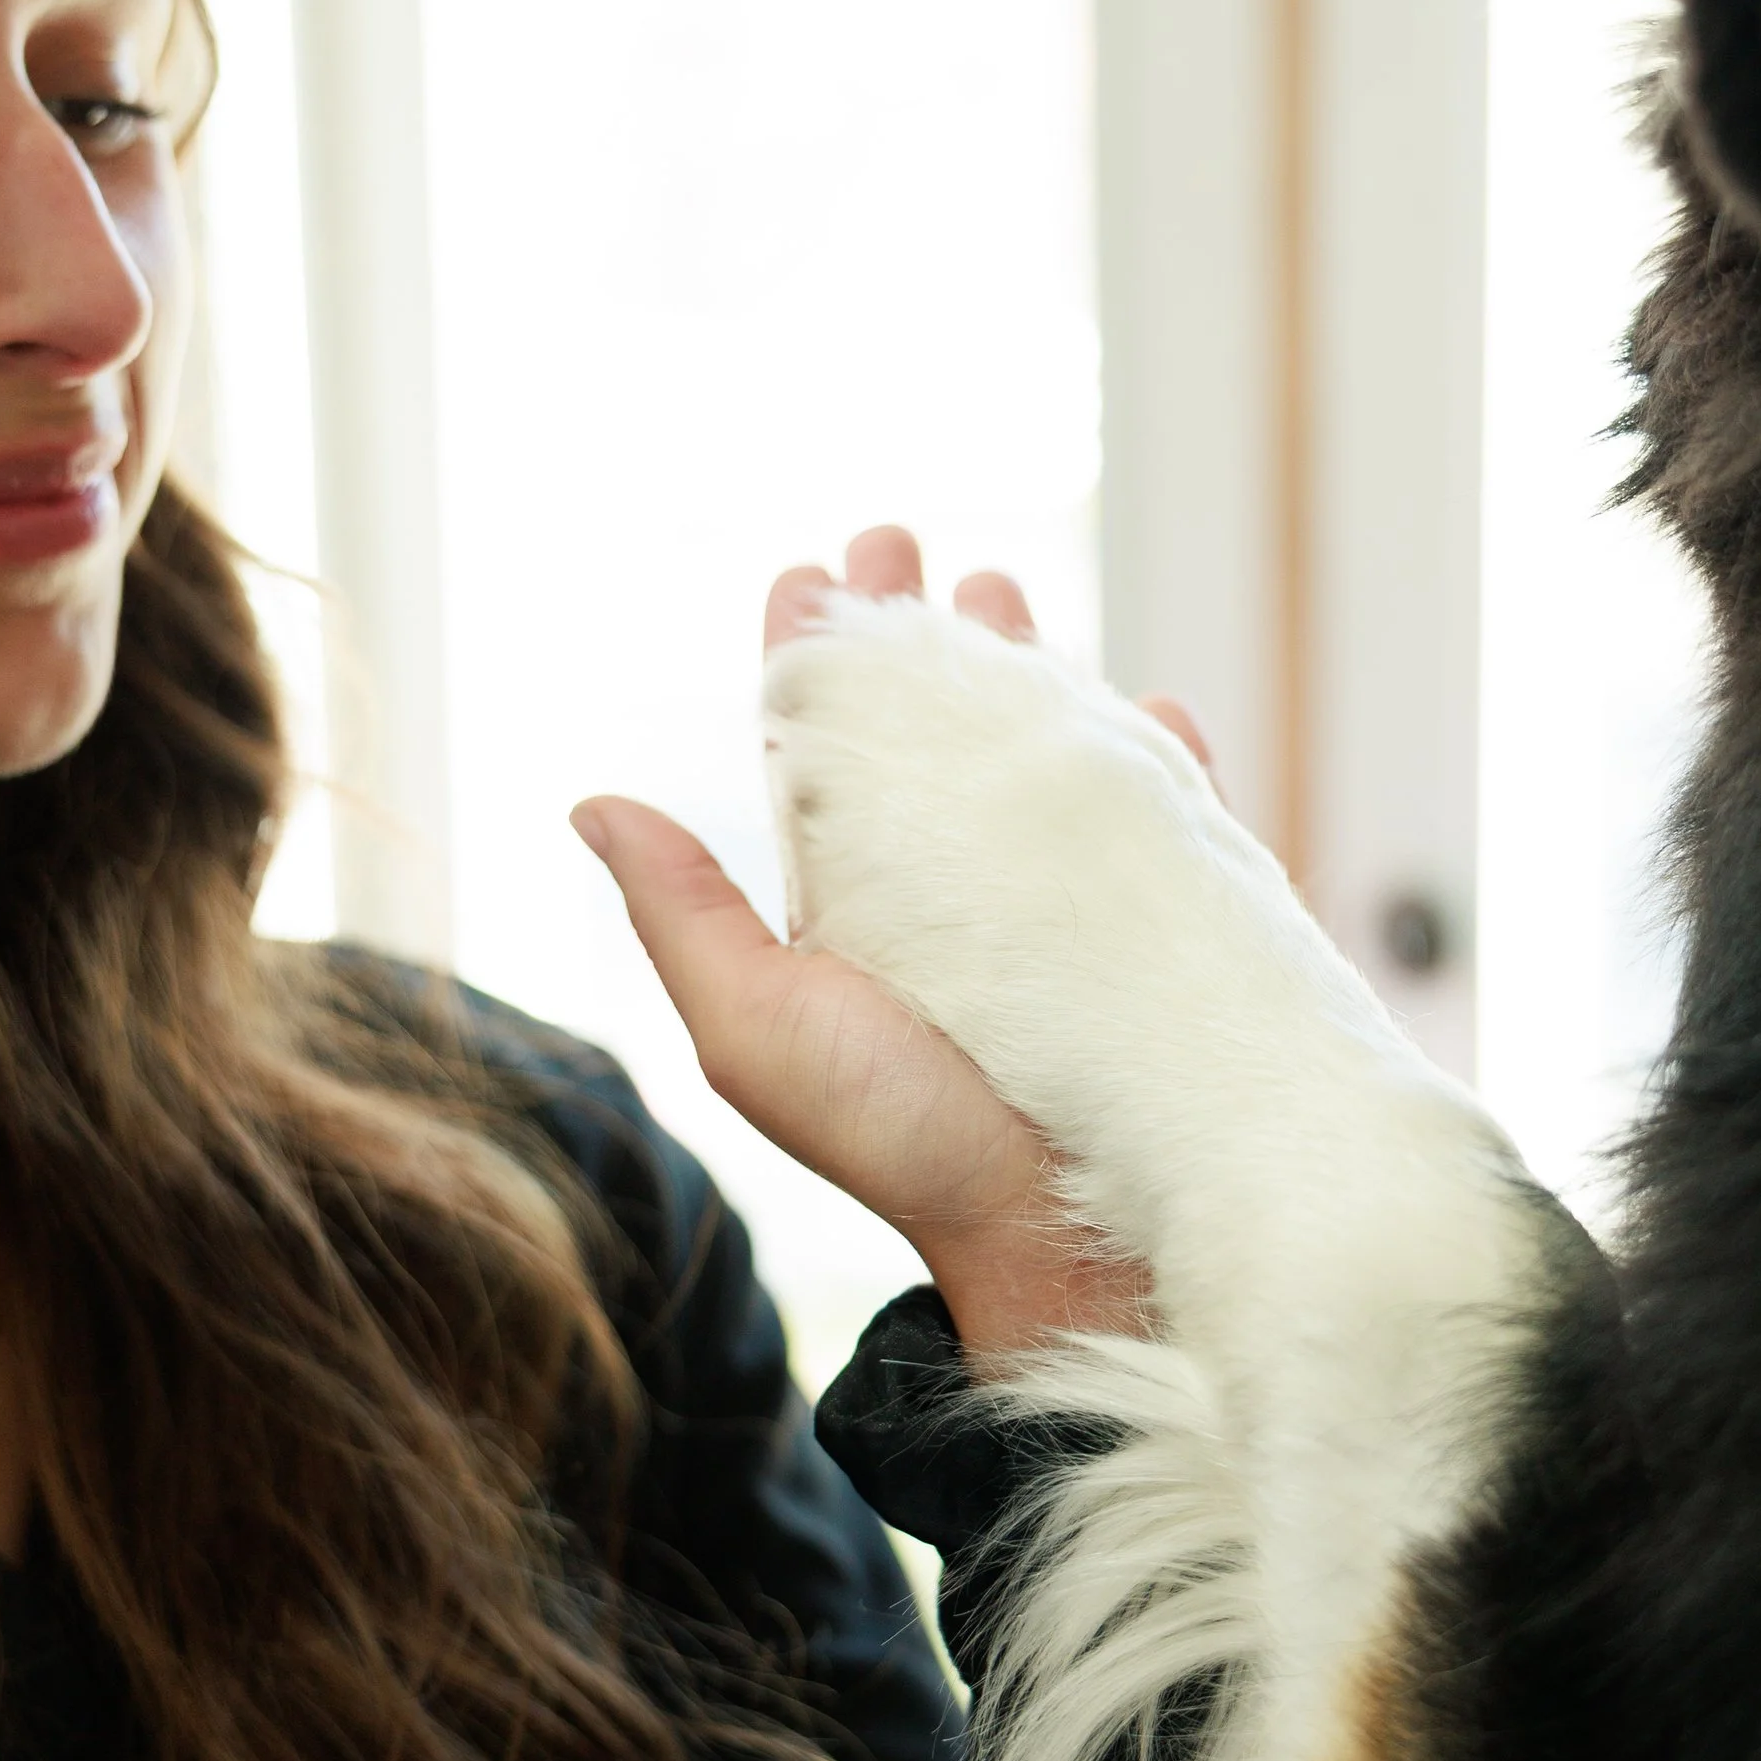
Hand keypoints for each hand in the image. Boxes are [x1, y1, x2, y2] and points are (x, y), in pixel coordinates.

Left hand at [573, 526, 1206, 1358]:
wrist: (1057, 1228)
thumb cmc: (900, 1141)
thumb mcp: (756, 1027)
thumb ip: (683, 914)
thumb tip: (591, 802)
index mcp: (854, 901)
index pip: (825, 748)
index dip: (814, 651)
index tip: (811, 564)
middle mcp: (953, 891)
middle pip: (932, 725)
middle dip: (920, 624)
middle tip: (906, 532)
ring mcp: (1064, 901)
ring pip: (1043, 749)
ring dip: (1028, 662)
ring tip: (1007, 585)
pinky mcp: (1166, 919)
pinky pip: (1169, 816)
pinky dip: (1159, 758)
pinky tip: (1152, 708)